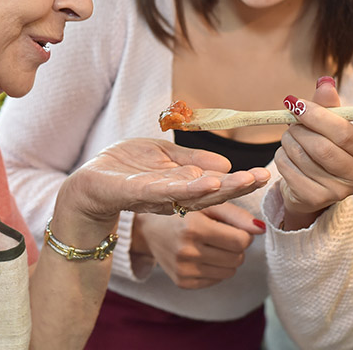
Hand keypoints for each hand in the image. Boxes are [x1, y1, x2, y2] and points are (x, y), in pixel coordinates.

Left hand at [60, 138, 270, 224]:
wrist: (87, 183)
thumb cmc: (125, 168)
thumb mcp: (163, 157)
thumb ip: (192, 160)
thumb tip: (225, 164)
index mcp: (182, 187)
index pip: (216, 185)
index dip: (239, 182)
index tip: (265, 173)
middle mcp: (174, 197)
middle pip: (210, 194)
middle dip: (238, 187)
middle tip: (264, 177)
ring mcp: (155, 197)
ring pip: (192, 196)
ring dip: (219, 190)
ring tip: (241, 182)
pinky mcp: (135, 192)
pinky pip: (164, 191)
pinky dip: (188, 187)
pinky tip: (207, 183)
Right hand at [132, 202, 265, 288]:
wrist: (149, 228)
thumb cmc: (183, 211)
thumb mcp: (208, 204)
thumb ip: (237, 215)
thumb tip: (262, 229)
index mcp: (193, 228)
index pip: (241, 240)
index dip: (242, 233)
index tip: (231, 226)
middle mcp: (187, 251)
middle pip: (238, 258)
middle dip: (236, 246)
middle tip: (220, 235)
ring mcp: (183, 269)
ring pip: (230, 272)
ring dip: (227, 259)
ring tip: (211, 245)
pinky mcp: (182, 282)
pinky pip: (216, 280)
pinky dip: (215, 269)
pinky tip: (201, 256)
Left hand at [275, 77, 352, 228]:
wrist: (312, 185)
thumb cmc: (326, 148)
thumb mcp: (330, 126)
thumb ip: (328, 105)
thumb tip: (325, 81)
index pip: (344, 132)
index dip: (317, 115)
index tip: (296, 103)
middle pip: (322, 148)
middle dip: (300, 130)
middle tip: (291, 121)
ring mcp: (339, 193)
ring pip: (302, 157)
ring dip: (288, 141)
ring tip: (291, 138)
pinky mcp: (315, 200)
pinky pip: (288, 169)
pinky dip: (282, 157)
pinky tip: (288, 155)